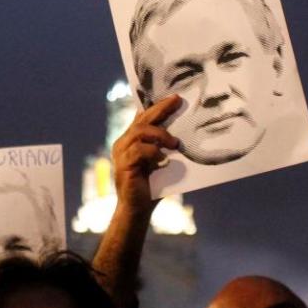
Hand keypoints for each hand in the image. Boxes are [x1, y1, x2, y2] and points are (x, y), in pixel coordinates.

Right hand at [110, 95, 180, 213]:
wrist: (137, 210)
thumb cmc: (151, 187)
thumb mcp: (161, 162)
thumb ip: (165, 148)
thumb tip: (186, 135)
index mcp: (131, 140)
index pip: (143, 117)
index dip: (157, 105)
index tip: (175, 97)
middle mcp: (123, 143)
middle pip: (141, 119)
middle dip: (160, 109)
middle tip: (176, 101)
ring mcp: (121, 153)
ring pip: (139, 131)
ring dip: (160, 135)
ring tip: (174, 144)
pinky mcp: (123, 164)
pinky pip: (138, 150)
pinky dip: (153, 152)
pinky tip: (163, 160)